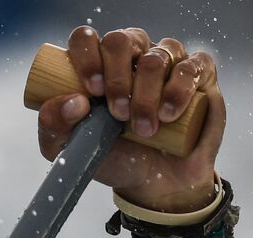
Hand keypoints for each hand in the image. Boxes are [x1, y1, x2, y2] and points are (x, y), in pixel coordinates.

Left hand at [37, 26, 225, 212]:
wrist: (157, 184)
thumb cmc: (115, 160)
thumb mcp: (72, 152)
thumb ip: (53, 127)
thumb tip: (72, 101)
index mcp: (98, 65)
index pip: (88, 39)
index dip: (88, 56)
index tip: (92, 91)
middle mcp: (132, 57)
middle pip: (123, 40)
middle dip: (118, 79)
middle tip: (118, 115)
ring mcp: (167, 62)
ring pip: (157, 56)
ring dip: (147, 94)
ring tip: (145, 129)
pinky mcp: (199, 75)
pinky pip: (193, 65)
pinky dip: (180, 88)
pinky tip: (170, 114)